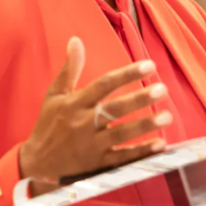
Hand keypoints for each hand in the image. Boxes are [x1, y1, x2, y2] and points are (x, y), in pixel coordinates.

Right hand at [18, 37, 169, 188]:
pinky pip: (122, 158)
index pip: (104, 84)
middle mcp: (83, 123)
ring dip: (145, 125)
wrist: (38, 163)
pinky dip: (141, 152)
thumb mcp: (54, 94)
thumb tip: (76, 40)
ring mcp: (91, 145)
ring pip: (121, 134)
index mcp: (75, 103)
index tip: (149, 65)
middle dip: (139, 99)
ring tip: (167, 116)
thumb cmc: (48, 124)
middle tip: (162, 90)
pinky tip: (159, 144)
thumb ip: (69, 68)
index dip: (126, 74)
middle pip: (114, 109)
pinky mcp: (97, 165)